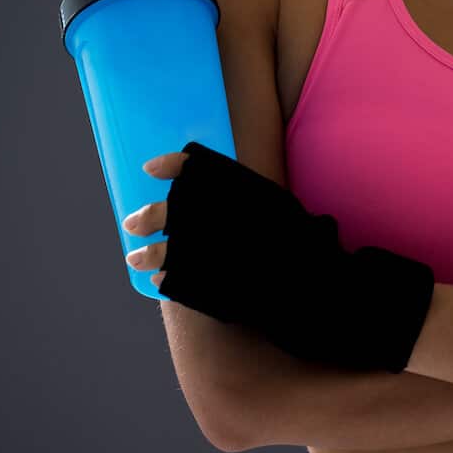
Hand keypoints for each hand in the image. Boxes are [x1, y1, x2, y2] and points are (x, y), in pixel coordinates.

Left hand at [123, 140, 436, 372]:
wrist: (320, 288)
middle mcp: (222, 217)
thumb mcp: (285, 212)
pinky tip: (160, 279)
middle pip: (174, 209)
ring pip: (168, 246)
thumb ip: (257, 202)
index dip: (172, 165)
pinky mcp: (210, 283)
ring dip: (149, 251)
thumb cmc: (311, 249)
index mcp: (240, 192)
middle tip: (132, 221)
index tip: (151, 166)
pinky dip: (168, 278)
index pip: (196, 166)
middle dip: (151, 215)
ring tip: (136, 258)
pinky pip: (180, 278)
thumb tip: (239, 192)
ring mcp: (214, 251)